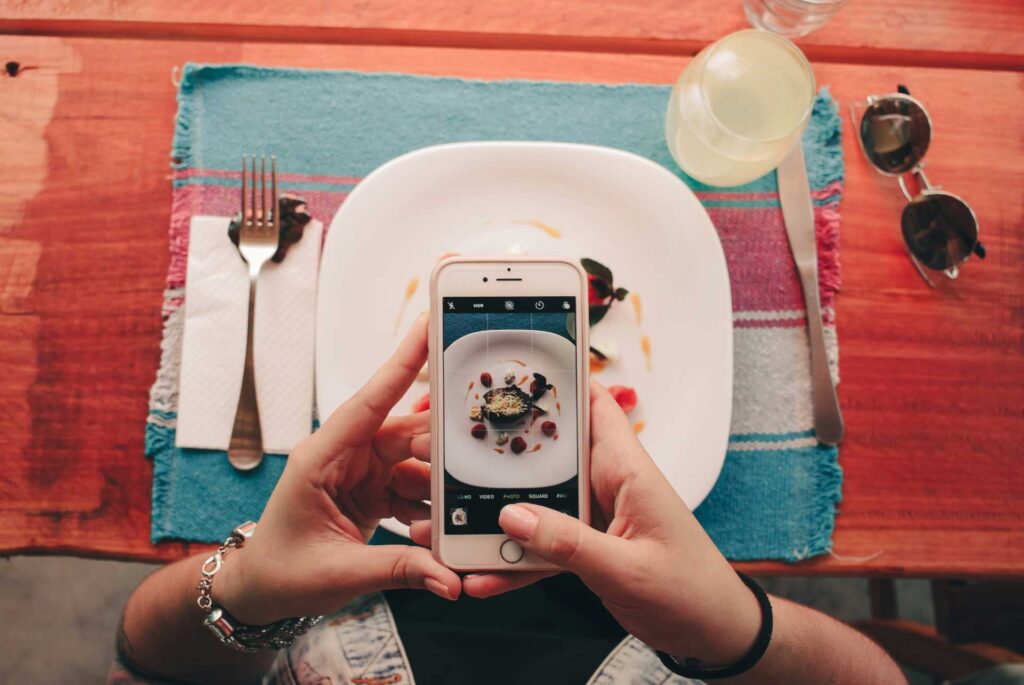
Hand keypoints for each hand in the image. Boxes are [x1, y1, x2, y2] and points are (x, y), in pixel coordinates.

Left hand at [217, 315, 460, 624]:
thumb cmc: (281, 572)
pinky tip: (438, 529)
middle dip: (442, 447)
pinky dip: (431, 508)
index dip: (401, 364)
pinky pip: (414, 488)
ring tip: (454, 514)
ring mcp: (361, 472)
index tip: (429, 327)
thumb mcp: (339, 573)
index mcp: (321, 457)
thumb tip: (449, 577)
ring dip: (438, 488)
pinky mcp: (373, 490)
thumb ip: (399, 570)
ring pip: (417, 462)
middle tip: (475, 461)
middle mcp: (344, 456)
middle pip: (405, 434)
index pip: (368, 403)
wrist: (261, 592)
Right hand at [435, 381, 760, 664]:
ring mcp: (595, 516)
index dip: (559, 380)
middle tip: (452, 452)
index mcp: (627, 471)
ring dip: (499, 517)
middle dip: (503, 453)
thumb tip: (513, 517)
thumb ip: (570, 544)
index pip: (594, 406)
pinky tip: (486, 575)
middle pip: (549, 453)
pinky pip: (542, 545)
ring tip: (453, 526)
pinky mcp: (587, 546)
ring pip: (537, 502)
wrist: (713, 633)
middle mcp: (608, 485)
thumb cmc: (691, 592)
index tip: (512, 367)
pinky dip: (515, 560)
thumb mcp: (627, 569)